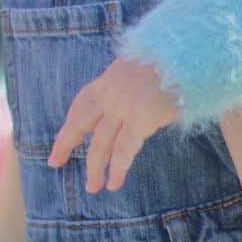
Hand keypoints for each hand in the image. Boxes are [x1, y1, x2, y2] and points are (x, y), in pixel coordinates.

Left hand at [47, 57, 177, 192]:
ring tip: (93, 187)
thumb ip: (131, 87)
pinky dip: (118, 168)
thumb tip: (132, 104)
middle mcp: (110, 94)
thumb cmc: (172, 61)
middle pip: (80, 122)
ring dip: (95, 168)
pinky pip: (124, 149)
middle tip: (54, 162)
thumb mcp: (141, 69)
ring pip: (102, 143)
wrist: (187, 53)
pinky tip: (114, 183)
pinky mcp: (142, 119)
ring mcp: (124, 107)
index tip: (62, 139)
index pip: (82, 103)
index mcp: (108, 80)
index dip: (70, 123)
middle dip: (66, 143)